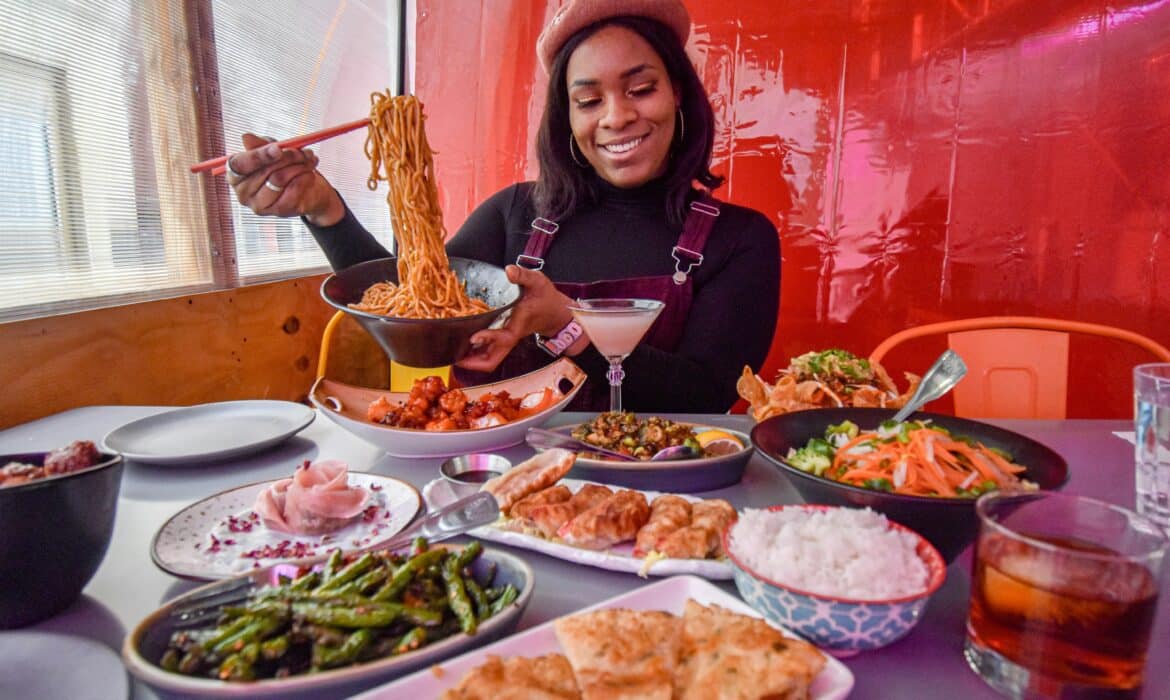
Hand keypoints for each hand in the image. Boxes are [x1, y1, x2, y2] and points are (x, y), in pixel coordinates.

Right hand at [225, 133, 344, 225]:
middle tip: (303, 150)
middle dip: (287, 156)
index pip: (239, 164)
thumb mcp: (272, 151)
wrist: (308, 190)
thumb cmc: (284, 167)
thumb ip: (260, 145)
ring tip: (309, 159)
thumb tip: (246, 137)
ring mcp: (259, 205)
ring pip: (279, 179)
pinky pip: (293, 190)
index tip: (277, 149)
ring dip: (298, 166)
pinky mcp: (278, 211)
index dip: (258, 155)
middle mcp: (243, 193)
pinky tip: (309, 173)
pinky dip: (305, 178)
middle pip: (264, 170)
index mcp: (235, 174)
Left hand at [456, 265, 577, 371]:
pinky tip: (460, 345)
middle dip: (474, 363)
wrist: (555, 313)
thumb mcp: (537, 281)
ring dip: (471, 360)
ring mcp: (506, 340)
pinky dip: (474, 352)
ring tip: (451, 353)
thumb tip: (509, 270)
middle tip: (453, 357)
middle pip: (493, 360)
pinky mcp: (503, 339)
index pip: (505, 337)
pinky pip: (487, 352)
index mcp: (518, 324)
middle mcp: (510, 336)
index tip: (473, 336)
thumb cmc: (545, 297)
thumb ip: (523, 275)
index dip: (489, 338)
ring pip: (489, 359)